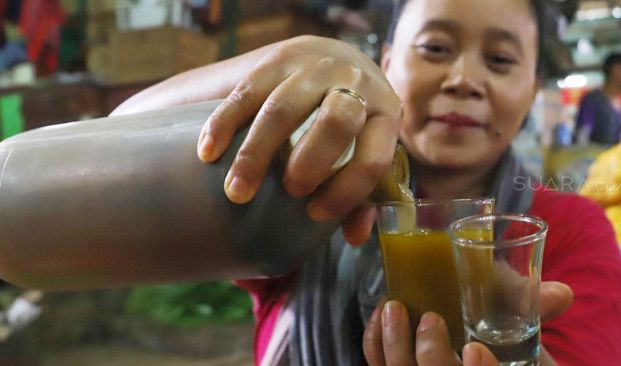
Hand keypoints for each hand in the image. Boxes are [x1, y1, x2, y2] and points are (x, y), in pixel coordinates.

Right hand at [197, 36, 402, 243]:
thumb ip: (363, 191)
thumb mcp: (367, 147)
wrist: (336, 59)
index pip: (373, 158)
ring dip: (255, 154)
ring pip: (282, 108)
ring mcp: (315, 66)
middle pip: (336, 122)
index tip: (315, 213)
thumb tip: (354, 238)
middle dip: (310, 163)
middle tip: (290, 190)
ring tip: (237, 192)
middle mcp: (356, 82)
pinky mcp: (278, 58)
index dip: (346, 193)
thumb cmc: (352, 121)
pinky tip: (208, 154)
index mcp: (385, 113)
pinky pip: (247, 92)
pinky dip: (224, 125)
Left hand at [362, 281, 572, 364]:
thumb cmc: (500, 327)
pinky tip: (379, 316)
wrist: (476, 331)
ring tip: (394, 309)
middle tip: (431, 318)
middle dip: (429, 357)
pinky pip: (378, 365)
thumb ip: (537, 305)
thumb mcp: (521, 318)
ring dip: (394, 347)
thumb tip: (562, 294)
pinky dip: (374, 343)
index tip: (476, 349)